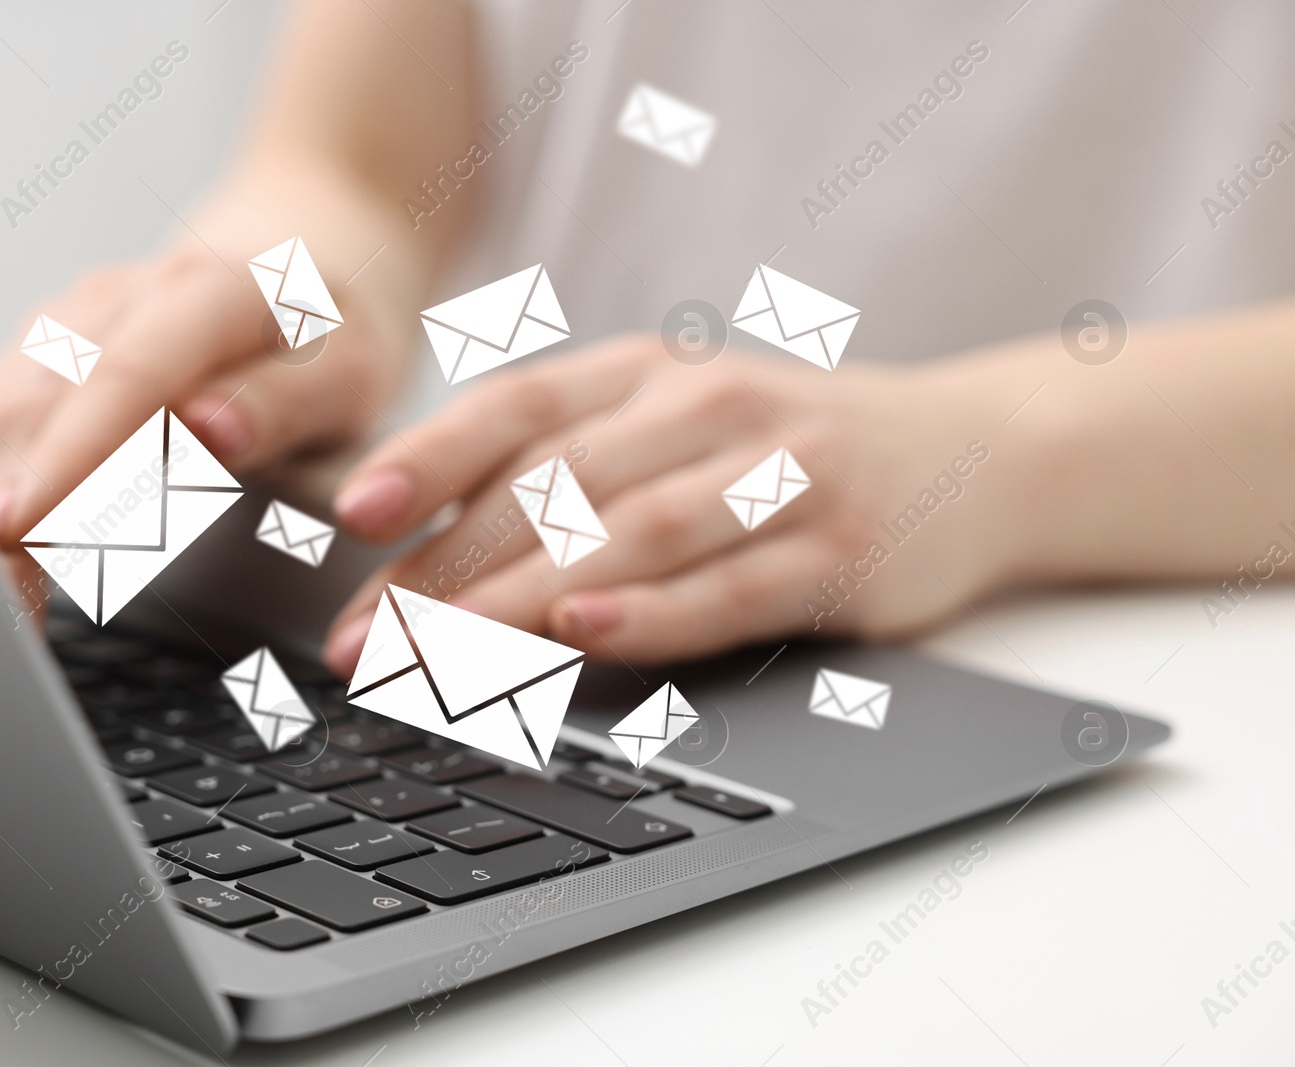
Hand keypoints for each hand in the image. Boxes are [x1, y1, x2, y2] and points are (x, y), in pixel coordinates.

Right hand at [0, 239, 410, 545]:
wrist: (295, 264)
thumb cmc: (328, 338)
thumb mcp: (346, 375)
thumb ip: (283, 403)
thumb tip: (210, 430)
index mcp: (208, 292)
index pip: (126, 375)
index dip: (72, 456)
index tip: (24, 526)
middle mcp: (121, 297)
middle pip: (38, 403)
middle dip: (9, 505)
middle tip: (5, 609)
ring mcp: (69, 323)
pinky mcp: (38, 354)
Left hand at [321, 336, 1027, 671]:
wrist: (971, 452)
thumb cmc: (787, 450)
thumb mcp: (678, 424)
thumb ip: (571, 466)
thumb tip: (428, 545)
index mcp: (649, 373)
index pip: (516, 410)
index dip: (428, 457)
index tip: (352, 514)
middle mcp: (707, 409)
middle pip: (551, 488)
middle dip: (442, 571)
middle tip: (363, 643)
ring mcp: (778, 475)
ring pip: (625, 536)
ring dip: (517, 601)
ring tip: (438, 654)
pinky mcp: (837, 550)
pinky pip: (727, 586)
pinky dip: (651, 612)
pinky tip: (586, 632)